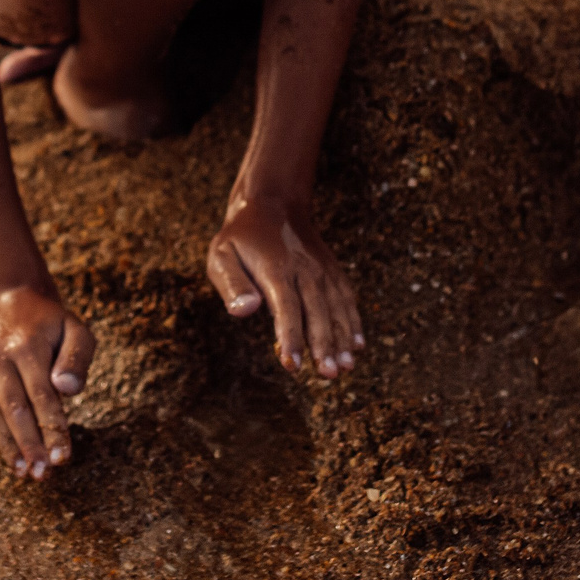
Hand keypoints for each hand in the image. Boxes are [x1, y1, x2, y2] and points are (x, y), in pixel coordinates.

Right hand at [0, 284, 94, 479]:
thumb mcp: (76, 329)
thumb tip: (67, 391)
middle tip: (43, 473)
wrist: (11, 301)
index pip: (41, 395)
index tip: (62, 457)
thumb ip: (77, 358)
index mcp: (26, 344)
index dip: (52, 428)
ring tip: (25, 473)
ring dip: (9, 448)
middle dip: (30, 444)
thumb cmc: (52, 324)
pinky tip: (10, 458)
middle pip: (14, 408)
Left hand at [207, 190, 362, 378]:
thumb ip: (232, 285)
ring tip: (346, 367)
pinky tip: (357, 345)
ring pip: (336, 308)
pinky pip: (346, 298)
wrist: (272, 204)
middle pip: (317, 312)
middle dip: (324, 346)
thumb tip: (245, 311)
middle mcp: (304, 270)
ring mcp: (321, 270)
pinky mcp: (331, 271)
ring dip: (343, 339)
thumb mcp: (222, 255)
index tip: (293, 366)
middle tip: (329, 374)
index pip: (286, 309)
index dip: (291, 339)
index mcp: (275, 270)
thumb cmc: (241, 238)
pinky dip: (354, 322)